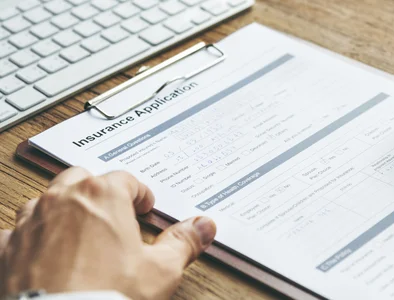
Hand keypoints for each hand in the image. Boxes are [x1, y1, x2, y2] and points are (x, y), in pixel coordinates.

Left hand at [0, 167, 216, 299]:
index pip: (126, 180)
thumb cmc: (109, 295)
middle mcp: (63, 200)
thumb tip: (204, 226)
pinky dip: (30, 237)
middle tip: (113, 213)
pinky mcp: (9, 249)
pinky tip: (41, 252)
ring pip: (46, 199)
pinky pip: (17, 232)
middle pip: (82, 179)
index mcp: (102, 195)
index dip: (140, 194)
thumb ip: (184, 241)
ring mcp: (32, 222)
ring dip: (62, 209)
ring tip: (80, 231)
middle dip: (99, 192)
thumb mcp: (161, 269)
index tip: (144, 208)